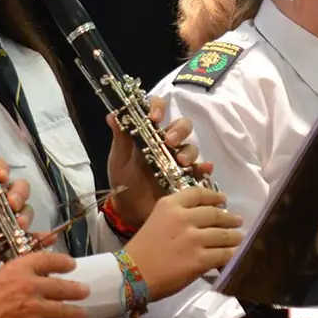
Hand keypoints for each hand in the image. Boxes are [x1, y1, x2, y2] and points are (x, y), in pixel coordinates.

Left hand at [0, 159, 54, 296]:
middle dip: (19, 194)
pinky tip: (46, 240)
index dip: (3, 170)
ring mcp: (6, 223)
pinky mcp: (10, 242)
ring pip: (25, 213)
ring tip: (19, 224)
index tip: (0, 175)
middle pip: (19, 191)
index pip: (0, 173)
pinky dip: (40, 239)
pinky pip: (29, 239)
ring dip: (26, 215)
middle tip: (12, 203)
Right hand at [0, 251, 93, 317]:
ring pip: (66, 310)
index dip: (63, 262)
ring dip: (77, 312)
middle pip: (63, 287)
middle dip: (77, 289)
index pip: (49, 260)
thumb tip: (28, 281)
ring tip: (83, 313)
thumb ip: (14, 277)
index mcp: (19, 268)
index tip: (71, 264)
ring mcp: (37, 310)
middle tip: (84, 291)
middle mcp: (33, 285)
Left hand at [106, 95, 212, 227]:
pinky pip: (200, 170)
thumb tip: (112, 115)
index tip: (154, 118)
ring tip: (181, 162)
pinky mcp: (187, 178)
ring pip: (191, 147)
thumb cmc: (123, 180)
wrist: (129, 210)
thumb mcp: (119, 158)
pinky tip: (204, 169)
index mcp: (149, 133)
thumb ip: (120, 138)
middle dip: (179, 130)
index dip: (159, 108)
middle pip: (182, 126)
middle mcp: (167, 143)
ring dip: (188, 151)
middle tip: (170, 141)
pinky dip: (204, 168)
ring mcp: (178, 160)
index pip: (158, 110)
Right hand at [122, 187, 243, 299]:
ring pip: (223, 235)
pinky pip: (223, 255)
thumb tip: (202, 221)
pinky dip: (231, 255)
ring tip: (239, 238)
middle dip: (229, 218)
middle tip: (237, 221)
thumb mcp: (156, 220)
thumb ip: (176, 217)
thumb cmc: (141, 250)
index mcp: (169, 205)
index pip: (198, 194)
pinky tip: (234, 254)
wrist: (131, 275)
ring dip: (234, 237)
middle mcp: (183, 218)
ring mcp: (193, 239)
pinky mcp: (199, 260)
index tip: (223, 199)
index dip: (214, 196)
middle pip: (214, 214)